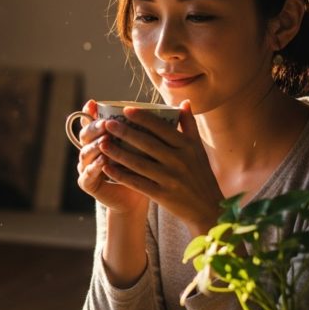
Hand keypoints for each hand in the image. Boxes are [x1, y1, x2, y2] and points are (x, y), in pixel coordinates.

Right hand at [74, 100, 148, 215]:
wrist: (133, 200)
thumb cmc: (144, 170)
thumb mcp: (150, 148)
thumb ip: (158, 127)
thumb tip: (184, 103)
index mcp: (101, 137)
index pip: (92, 121)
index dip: (91, 112)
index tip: (95, 103)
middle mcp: (91, 150)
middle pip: (85, 134)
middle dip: (95, 128)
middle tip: (107, 123)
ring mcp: (86, 167)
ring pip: (85, 153)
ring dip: (94, 147)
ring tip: (104, 141)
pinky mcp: (87, 183)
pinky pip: (87, 174)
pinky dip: (95, 168)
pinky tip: (105, 164)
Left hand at [98, 100, 222, 235]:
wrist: (206, 207)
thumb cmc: (200, 174)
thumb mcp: (198, 149)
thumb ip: (190, 125)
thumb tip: (185, 102)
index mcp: (187, 146)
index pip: (162, 128)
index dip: (143, 118)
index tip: (125, 109)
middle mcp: (180, 161)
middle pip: (148, 144)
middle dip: (125, 132)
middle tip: (107, 123)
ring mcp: (171, 179)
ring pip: (139, 163)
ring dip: (119, 153)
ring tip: (102, 143)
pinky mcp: (163, 195)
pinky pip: (138, 183)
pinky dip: (122, 175)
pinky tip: (107, 167)